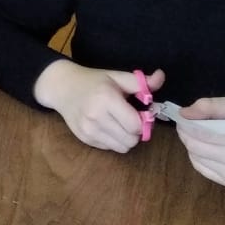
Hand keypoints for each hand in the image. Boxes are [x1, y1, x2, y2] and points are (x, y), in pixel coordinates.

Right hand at [33, 60, 164, 152]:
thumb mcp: (116, 77)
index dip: (142, 121)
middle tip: (129, 119)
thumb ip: (140, 82)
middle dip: (135, 132)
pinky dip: (112, 140)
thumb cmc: (93, 81)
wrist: (62, 87)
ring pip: (121, 148)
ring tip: (118, 124)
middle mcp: (96, 117)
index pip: (135, 125)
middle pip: (131, 140)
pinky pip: (109, 148)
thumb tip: (161, 76)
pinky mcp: (84, 139)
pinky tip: (106, 127)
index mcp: (106, 99)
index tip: (139, 113)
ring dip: (125, 138)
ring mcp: (88, 130)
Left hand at [176, 97, 224, 193]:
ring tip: (200, 133)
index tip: (184, 115)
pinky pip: (202, 168)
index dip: (186, 122)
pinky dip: (198, 155)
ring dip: (191, 144)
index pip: (200, 132)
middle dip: (186, 132)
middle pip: (194, 146)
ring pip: (195, 157)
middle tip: (188, 123)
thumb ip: (213, 106)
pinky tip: (208, 147)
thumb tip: (184, 113)